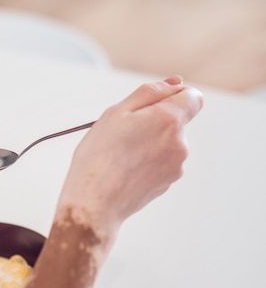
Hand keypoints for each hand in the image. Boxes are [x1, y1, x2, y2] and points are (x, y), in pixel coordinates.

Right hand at [57, 76, 203, 232]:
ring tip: (119, 154)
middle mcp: (179, 143)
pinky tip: (124, 168)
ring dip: (148, 142)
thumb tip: (174, 83)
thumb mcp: (115, 113)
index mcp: (168, 120)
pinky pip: (161, 161)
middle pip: (176, 120)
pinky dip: (146, 161)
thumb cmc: (98, 159)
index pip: (192, 97)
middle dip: (153, 121)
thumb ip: (149, 93)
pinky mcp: (168, 182)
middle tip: (122, 133)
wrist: (95, 204)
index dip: (173, 95)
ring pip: (166, 142)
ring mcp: (176, 165)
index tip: (154, 103)